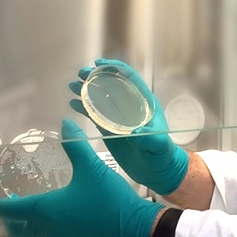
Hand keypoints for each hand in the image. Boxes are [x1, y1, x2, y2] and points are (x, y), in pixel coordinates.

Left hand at [0, 118, 163, 236]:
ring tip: (26, 214)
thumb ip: (76, 145)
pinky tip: (52, 224)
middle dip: (8, 218)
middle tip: (5, 207)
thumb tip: (65, 123)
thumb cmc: (108, 198)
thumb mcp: (91, 167)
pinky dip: (41, 234)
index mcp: (46, 210)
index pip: (10, 210)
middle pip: (17, 229)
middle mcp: (47, 229)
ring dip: (24, 227)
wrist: (132, 228)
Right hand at [69, 60, 188, 195]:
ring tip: (72, 86)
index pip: (129, 79)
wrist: (158, 172)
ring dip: (87, 90)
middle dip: (96, 76)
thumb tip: (135, 133)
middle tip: (81, 74)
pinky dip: (84, 108)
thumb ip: (150, 138)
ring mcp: (119, 118)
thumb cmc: (163, 155)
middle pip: (111, 85)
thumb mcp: (160, 145)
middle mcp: (130, 107)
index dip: (115, 68)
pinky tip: (73, 104)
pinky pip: (95, 115)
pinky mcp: (110, 130)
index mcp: (144, 103)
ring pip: (101, 99)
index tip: (99, 64)